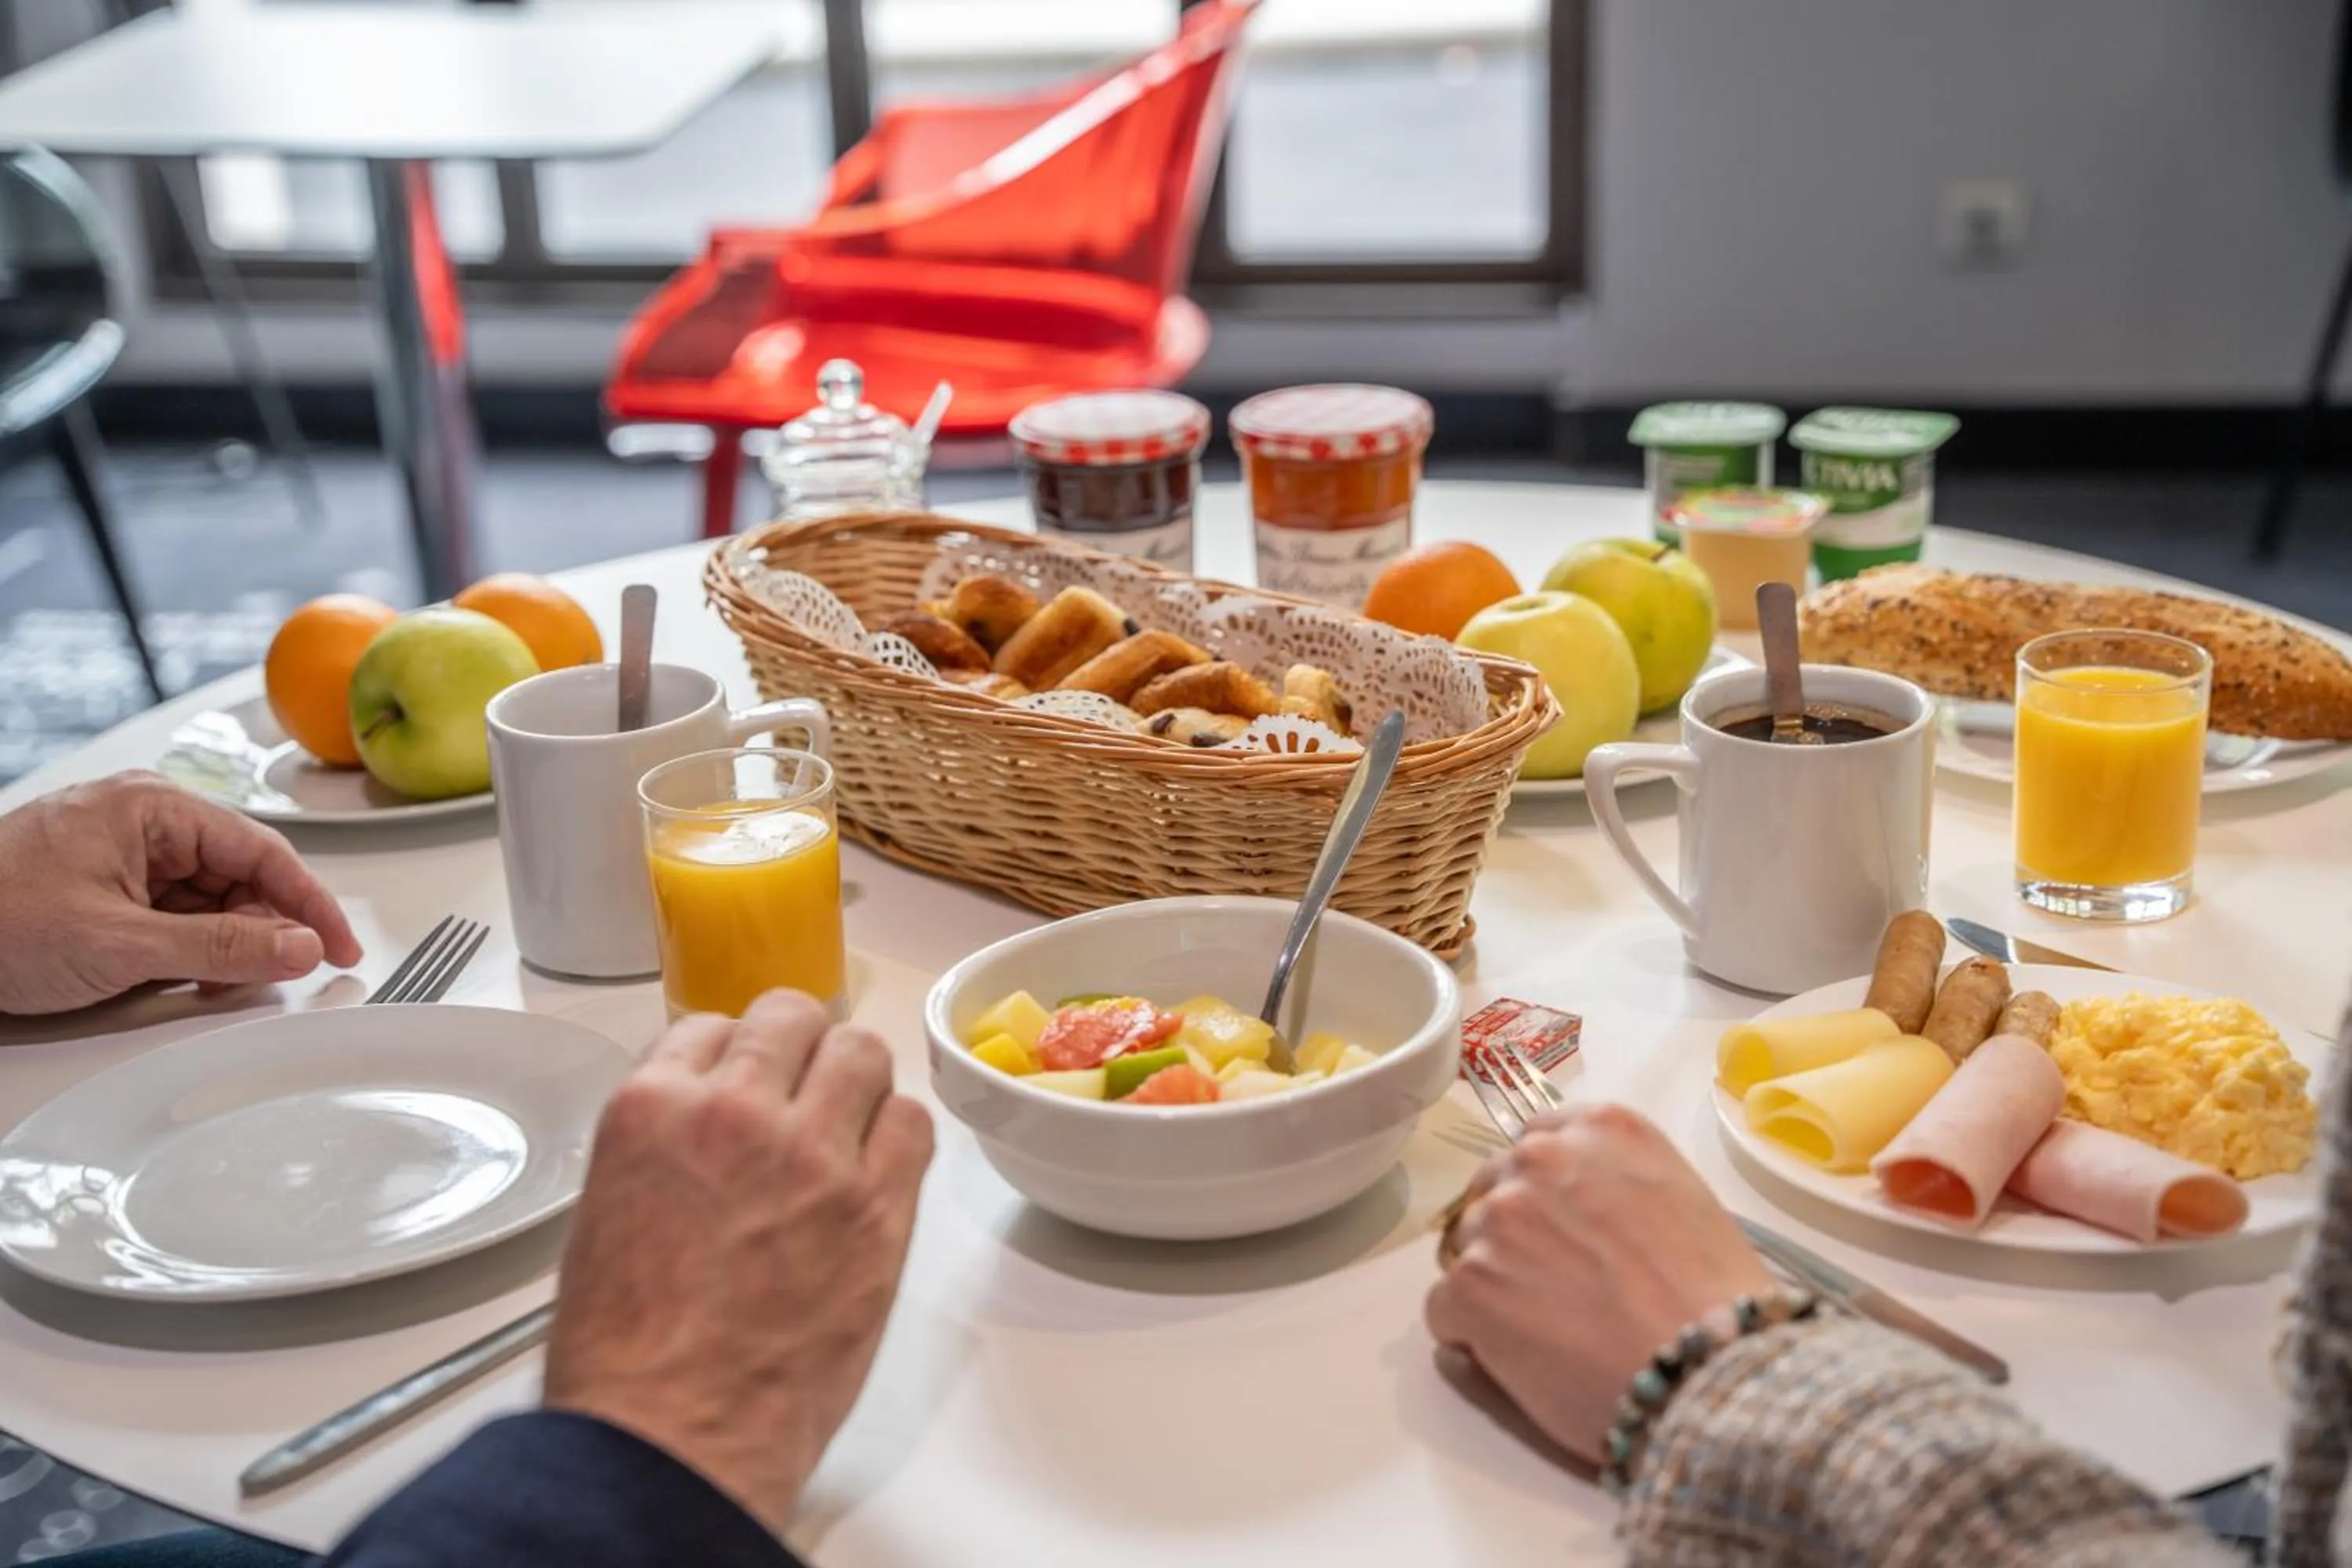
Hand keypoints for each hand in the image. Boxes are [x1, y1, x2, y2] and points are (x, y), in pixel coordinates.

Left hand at [0, 771, 362, 1014]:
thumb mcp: (120, 945)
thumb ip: (221, 949)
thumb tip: (300, 948)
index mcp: (151, 805)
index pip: (264, 851)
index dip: (311, 905)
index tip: (341, 947)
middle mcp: (142, 817)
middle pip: (241, 873)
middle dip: (262, 929)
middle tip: (275, 978)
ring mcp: (123, 849)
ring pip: (210, 896)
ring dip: (222, 944)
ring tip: (209, 982)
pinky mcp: (106, 881)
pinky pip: (173, 910)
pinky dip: (187, 947)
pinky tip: (179, 975)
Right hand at [544, 991, 934, 1535]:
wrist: (675, 1436)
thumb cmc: (627, 1354)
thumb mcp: (607, 1212)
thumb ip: (665, 1143)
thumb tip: (707, 1123)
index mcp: (653, 1110)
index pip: (710, 1028)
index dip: (733, 1055)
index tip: (744, 1081)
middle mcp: (737, 1113)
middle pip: (793, 1020)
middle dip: (796, 1049)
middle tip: (800, 1091)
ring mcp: (815, 1155)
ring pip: (863, 1053)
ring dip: (854, 1081)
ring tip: (843, 1124)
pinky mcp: (879, 1206)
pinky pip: (913, 1123)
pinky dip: (898, 1134)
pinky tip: (878, 1166)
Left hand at [1425, 1103, 1772, 1461]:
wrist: (1710, 1373)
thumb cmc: (1714, 1303)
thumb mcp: (1681, 1199)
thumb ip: (1613, 1180)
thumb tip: (1572, 1205)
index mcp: (1601, 1128)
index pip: (1537, 1142)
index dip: (1546, 1195)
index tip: (1567, 1233)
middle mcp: (1541, 1157)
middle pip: (1495, 1191)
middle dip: (1515, 1236)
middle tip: (1562, 1291)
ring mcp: (1498, 1219)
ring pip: (1466, 1249)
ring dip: (1494, 1285)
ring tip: (1552, 1330)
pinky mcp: (1469, 1283)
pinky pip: (1445, 1310)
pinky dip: (1472, 1337)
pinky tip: (1526, 1359)